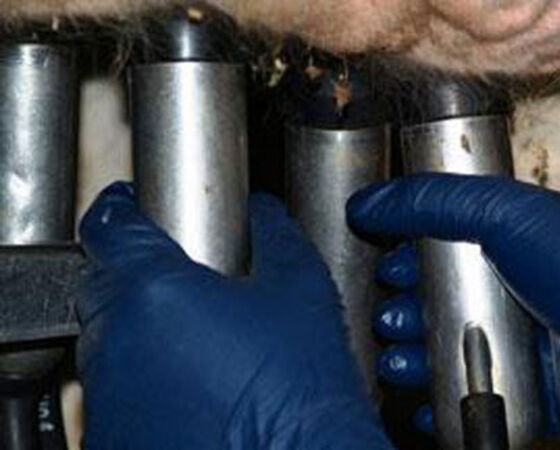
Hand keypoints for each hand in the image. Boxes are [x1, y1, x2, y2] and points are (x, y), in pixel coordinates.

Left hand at [77, 182, 391, 448]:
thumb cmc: (300, 387)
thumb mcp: (301, 290)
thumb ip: (276, 236)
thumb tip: (264, 213)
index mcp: (157, 290)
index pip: (111, 228)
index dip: (121, 210)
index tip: (129, 207)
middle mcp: (119, 339)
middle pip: (102, 283)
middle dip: (132, 272)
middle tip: (177, 278)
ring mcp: (111, 392)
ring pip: (107, 339)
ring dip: (136, 327)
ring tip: (191, 335)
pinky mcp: (114, 433)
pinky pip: (114, 390)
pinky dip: (140, 377)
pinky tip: (188, 383)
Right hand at [348, 173, 559, 438]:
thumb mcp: (502, 210)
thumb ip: (432, 201)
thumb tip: (368, 202)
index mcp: (513, 245)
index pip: (446, 252)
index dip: (409, 261)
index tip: (381, 269)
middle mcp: (520, 294)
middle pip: (447, 308)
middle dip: (407, 315)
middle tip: (386, 320)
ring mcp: (531, 346)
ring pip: (459, 356)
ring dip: (420, 361)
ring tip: (396, 361)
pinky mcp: (540, 395)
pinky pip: (487, 403)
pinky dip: (451, 407)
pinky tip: (426, 407)